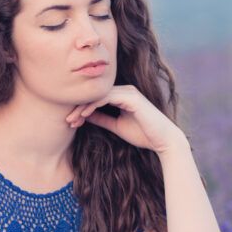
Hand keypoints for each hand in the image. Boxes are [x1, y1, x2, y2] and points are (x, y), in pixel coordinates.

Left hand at [65, 85, 186, 154]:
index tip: (71, 121)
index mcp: (122, 96)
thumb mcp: (116, 126)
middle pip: (95, 94)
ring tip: (73, 119)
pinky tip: (84, 115)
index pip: (97, 97)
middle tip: (67, 120)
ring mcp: (129, 92)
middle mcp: (125, 90)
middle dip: (79, 107)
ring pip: (98, 94)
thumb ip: (102, 119)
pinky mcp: (131, 98)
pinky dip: (93, 105)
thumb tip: (84, 115)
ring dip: (83, 107)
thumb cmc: (143, 134)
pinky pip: (106, 97)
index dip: (81, 108)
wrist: (163, 141)